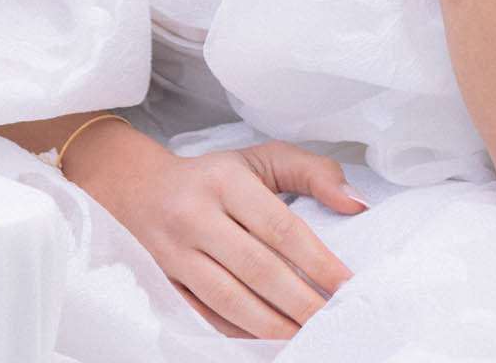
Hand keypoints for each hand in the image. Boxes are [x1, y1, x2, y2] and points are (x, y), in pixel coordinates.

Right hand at [66, 124, 361, 340]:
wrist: (139, 189)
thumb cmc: (214, 176)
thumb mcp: (261, 158)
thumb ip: (312, 172)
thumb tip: (356, 203)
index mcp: (225, 180)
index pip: (278, 226)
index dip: (316, 260)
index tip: (346, 283)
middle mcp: (196, 215)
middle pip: (257, 269)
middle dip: (299, 301)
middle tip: (331, 318)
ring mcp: (176, 253)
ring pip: (230, 299)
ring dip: (273, 324)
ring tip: (306, 334)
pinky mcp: (166, 283)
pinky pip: (208, 316)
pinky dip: (241, 332)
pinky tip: (270, 337)